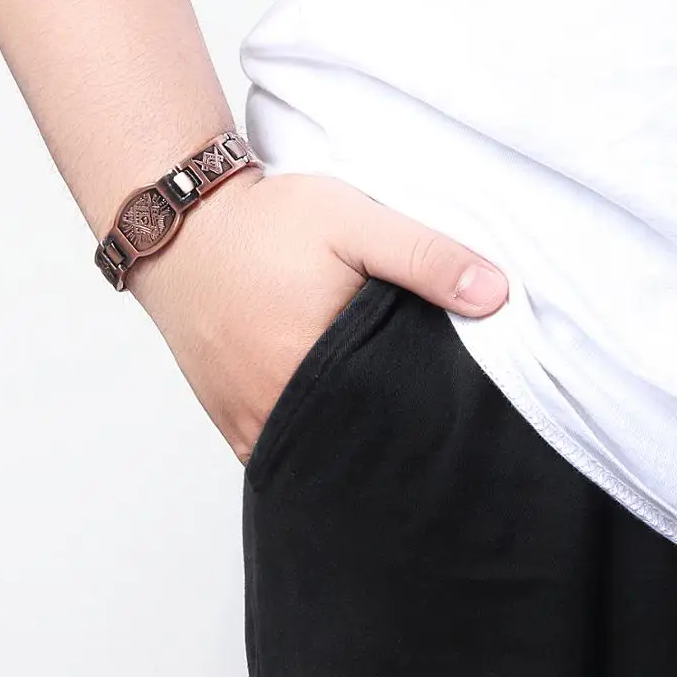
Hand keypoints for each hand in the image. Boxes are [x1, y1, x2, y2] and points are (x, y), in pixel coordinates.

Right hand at [126, 168, 508, 464]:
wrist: (180, 223)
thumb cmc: (265, 222)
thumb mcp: (353, 221)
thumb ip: (425, 256)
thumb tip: (495, 295)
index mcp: (310, 364)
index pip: (390, 420)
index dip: (423, 416)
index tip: (447, 407)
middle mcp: (271, 405)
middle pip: (348, 446)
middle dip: (384, 435)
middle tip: (415, 416)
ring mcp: (241, 416)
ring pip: (309, 454)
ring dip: (341, 441)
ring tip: (371, 414)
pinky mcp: (221, 414)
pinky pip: (271, 449)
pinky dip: (302, 440)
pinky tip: (324, 414)